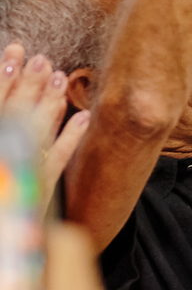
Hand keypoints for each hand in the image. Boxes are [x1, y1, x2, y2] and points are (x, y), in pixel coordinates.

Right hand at [0, 43, 90, 202]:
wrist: (4, 237)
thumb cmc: (5, 192)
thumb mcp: (5, 154)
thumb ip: (6, 121)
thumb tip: (15, 89)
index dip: (2, 76)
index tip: (16, 51)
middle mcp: (3, 156)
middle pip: (14, 112)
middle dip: (28, 83)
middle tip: (42, 59)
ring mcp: (20, 173)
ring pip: (37, 130)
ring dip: (49, 102)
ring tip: (60, 77)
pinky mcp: (39, 190)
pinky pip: (57, 160)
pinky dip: (70, 137)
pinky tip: (84, 116)